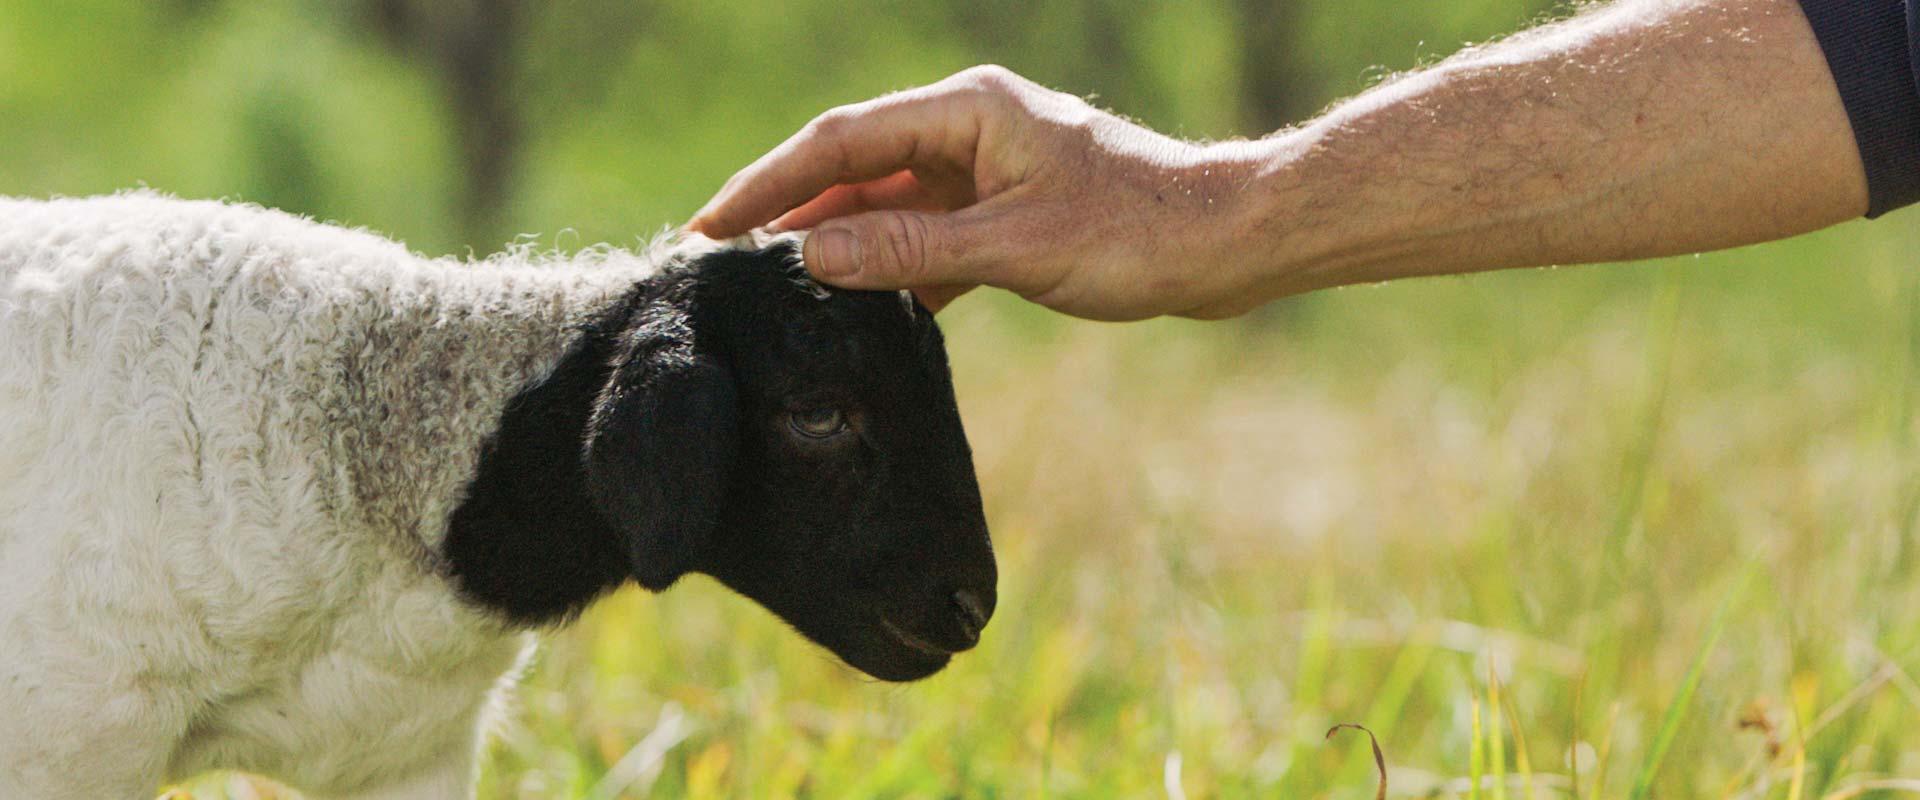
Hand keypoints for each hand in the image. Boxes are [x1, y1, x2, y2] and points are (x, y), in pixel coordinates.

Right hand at [688, 66, 1272, 319]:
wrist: (1227, 244)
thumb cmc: (1136, 233)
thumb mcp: (1014, 248)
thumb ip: (910, 249)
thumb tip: (813, 253)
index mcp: (966, 112)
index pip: (839, 141)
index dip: (767, 184)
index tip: (710, 226)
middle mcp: (969, 129)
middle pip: (853, 168)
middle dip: (788, 211)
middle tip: (717, 260)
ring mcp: (987, 169)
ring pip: (887, 204)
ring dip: (836, 244)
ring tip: (771, 289)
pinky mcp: (1007, 210)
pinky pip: (927, 236)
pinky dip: (891, 269)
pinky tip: (858, 309)